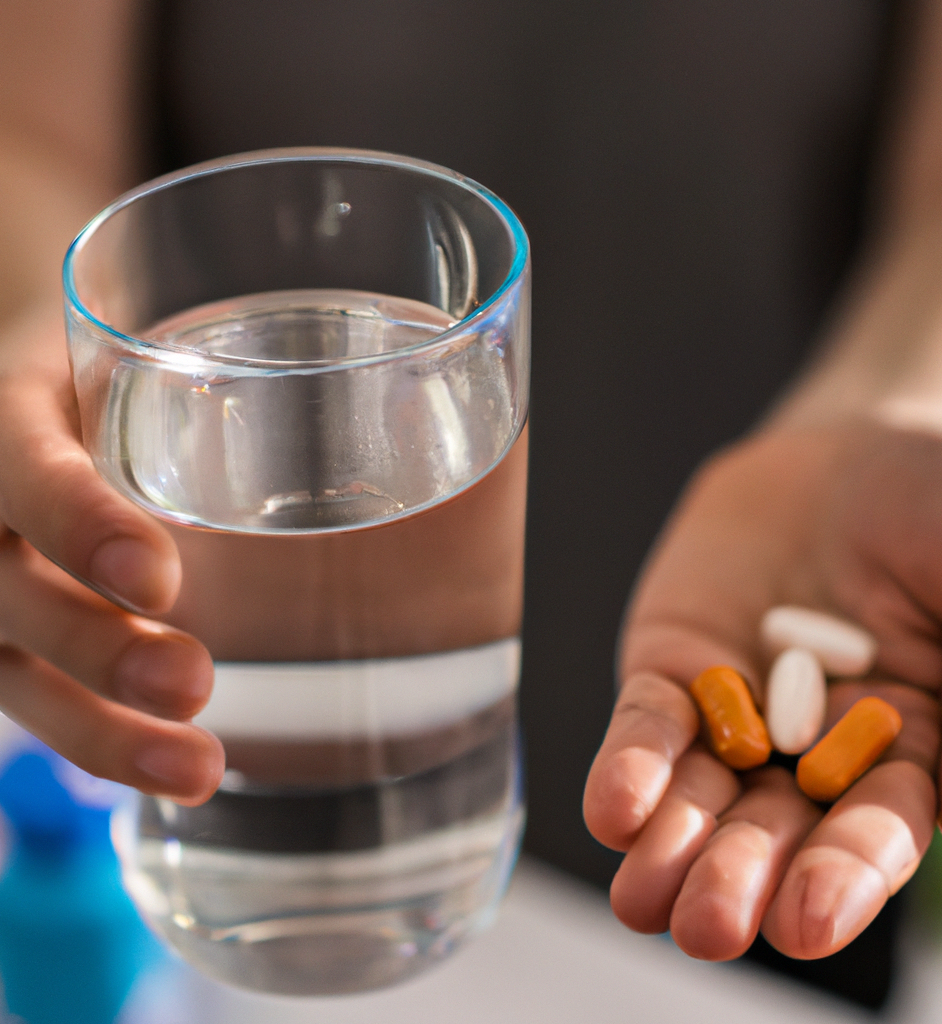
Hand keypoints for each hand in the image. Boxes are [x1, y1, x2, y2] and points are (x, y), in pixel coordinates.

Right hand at [0, 306, 222, 802]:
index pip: (18, 469)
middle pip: (5, 591)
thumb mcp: (139, 352)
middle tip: (192, 684)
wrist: (41, 388)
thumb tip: (420, 401)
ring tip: (197, 769)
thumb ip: (218, 383)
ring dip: (100, 729)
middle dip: (95, 648)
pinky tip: (171, 770)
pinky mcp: (7, 633)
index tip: (159, 579)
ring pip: (12, 669)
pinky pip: (32, 695)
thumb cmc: (116, 366)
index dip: (76, 524)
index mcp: (5, 416)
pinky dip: (98, 737)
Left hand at [584, 419, 941, 959]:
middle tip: (709, 926)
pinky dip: (632, 762)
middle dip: (739, 877)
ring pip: (699, 791)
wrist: (867, 442)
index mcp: (908, 752)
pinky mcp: (674, 662)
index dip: (844, 877)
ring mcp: (736, 708)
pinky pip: (649, 720)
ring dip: (669, 844)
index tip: (809, 923)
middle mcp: (813, 749)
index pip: (874, 830)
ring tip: (644, 897)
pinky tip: (615, 809)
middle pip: (774, 828)